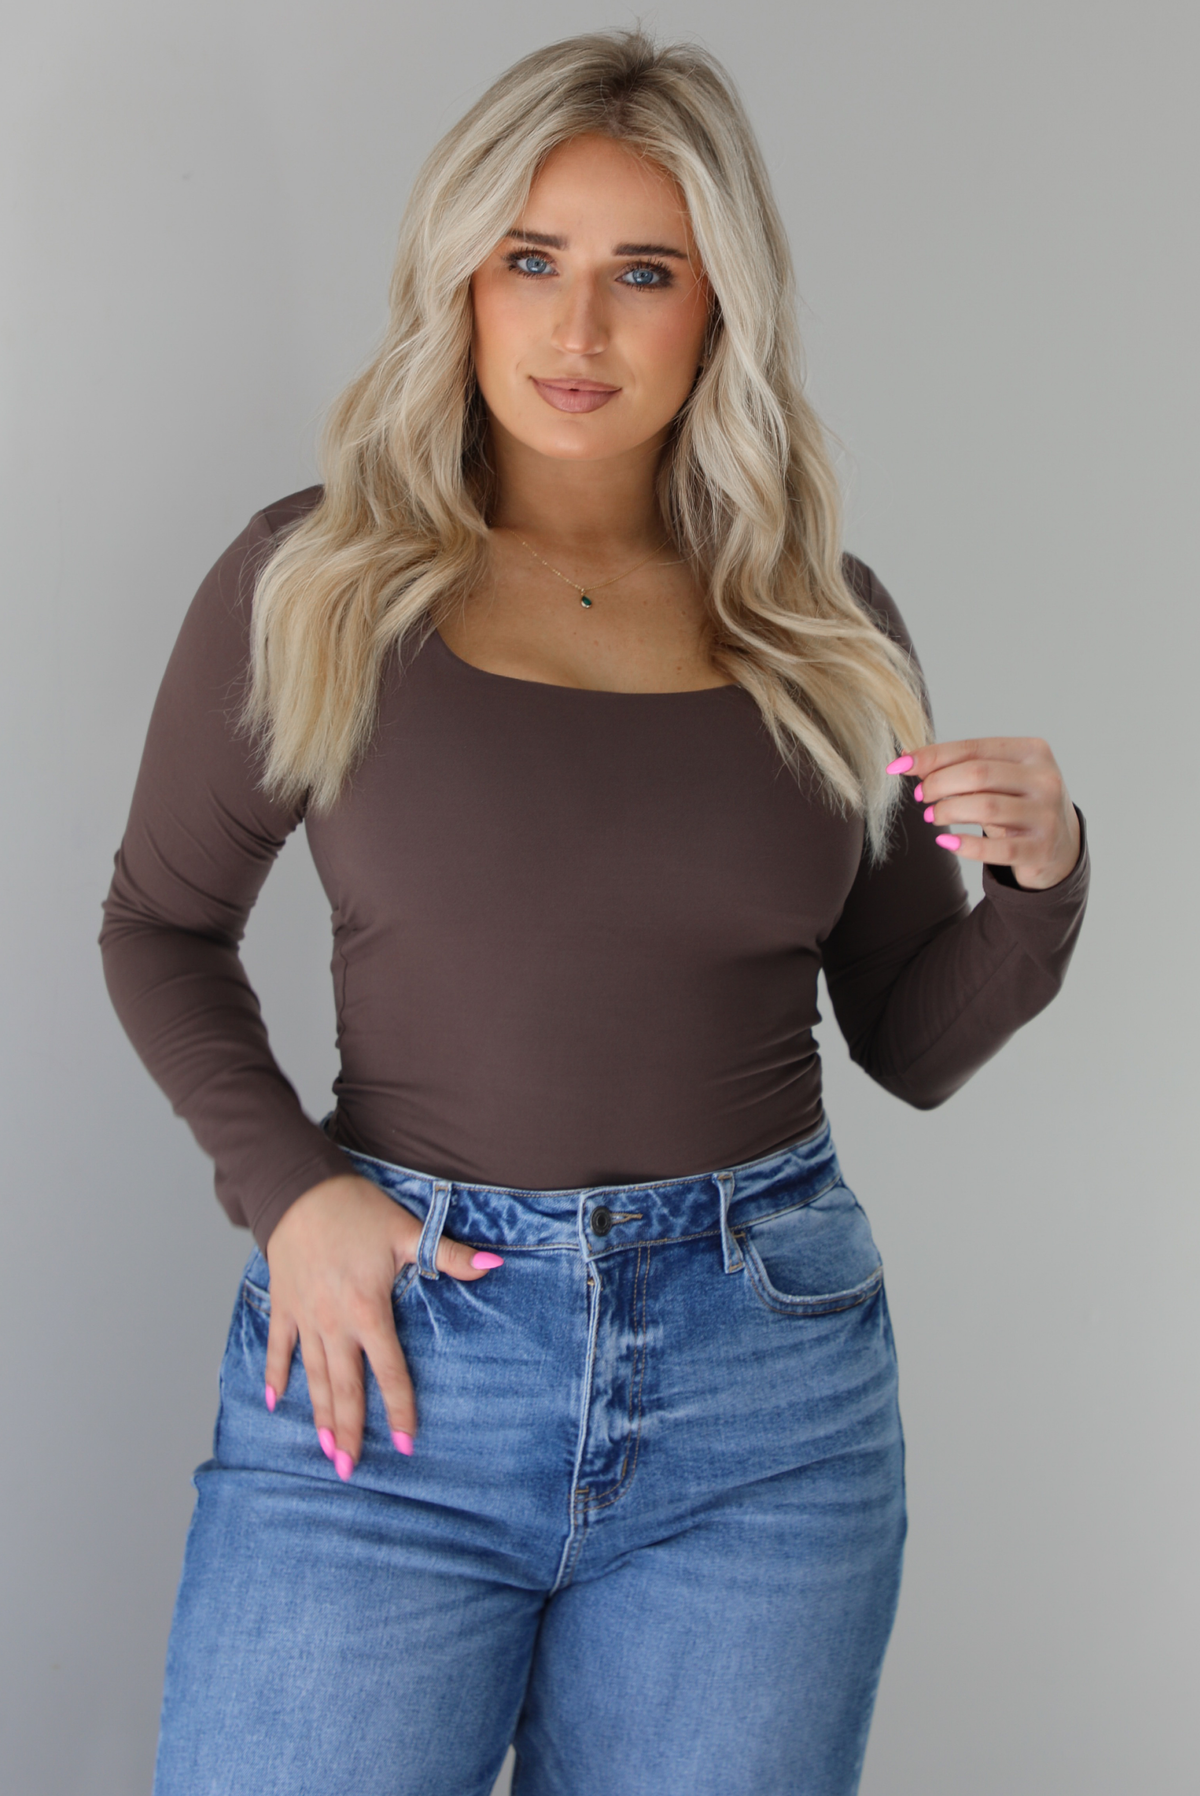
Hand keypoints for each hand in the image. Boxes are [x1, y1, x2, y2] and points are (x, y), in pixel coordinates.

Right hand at [262, 1173, 501, 1479]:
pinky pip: (278, 1349)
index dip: (398, 1408)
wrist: (299, 1190)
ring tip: (326, 1451)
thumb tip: (494, 1265)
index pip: (388, 1370)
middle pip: (345, 1386)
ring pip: (313, 1377)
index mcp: (368, 1310)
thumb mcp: (407, 1231)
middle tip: (351, 1471)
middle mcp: (334, 1323)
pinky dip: (276, 1377)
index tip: (404, 1443)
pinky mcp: (283, 1306)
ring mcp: (305, 1317)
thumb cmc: (357, 1210)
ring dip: (319, 1415)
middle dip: (349, 1430)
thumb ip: (450, 1256)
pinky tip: (277, 1404)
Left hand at [888, 737, 1080, 889]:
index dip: (932, 756)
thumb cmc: (1018, 804)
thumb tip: (907, 759)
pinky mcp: (1042, 849)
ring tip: (933, 816)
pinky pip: (997, 849)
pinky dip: (965, 845)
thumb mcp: (998, 780)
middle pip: (978, 774)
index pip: (973, 748)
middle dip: (939, 783)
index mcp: (1032, 752)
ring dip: (948, 811)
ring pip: (986, 808)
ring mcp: (1046, 815)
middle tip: (921, 796)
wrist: (1062, 846)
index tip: (900, 766)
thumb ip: (960, 767)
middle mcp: (1045, 779)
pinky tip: (947, 842)